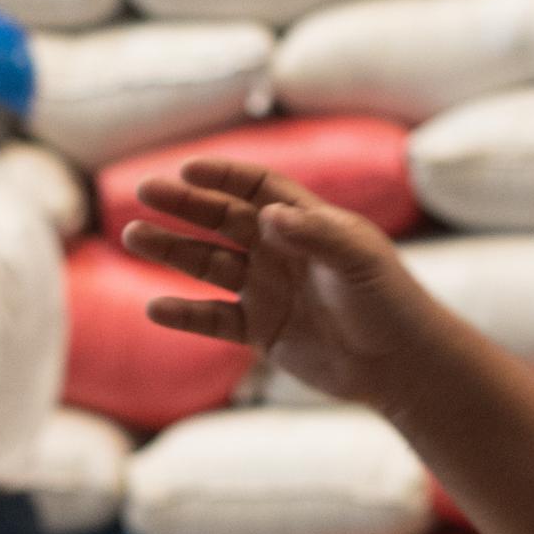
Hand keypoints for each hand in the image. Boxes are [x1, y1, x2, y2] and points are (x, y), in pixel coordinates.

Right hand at [122, 161, 449, 409]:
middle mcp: (280, 251)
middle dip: (183, 204)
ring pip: (208, 264)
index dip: (223, 174)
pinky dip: (185, 314)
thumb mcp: (357, 259)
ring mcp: (267, 290)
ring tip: (133, 236)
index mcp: (306, 222)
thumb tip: (268, 215)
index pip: (256, 186)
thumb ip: (314, 234)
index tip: (189, 169)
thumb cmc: (388, 301)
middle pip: (221, 219)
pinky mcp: (261, 331)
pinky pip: (213, 319)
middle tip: (143, 193)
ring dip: (171, 250)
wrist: (400, 365)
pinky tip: (155, 307)